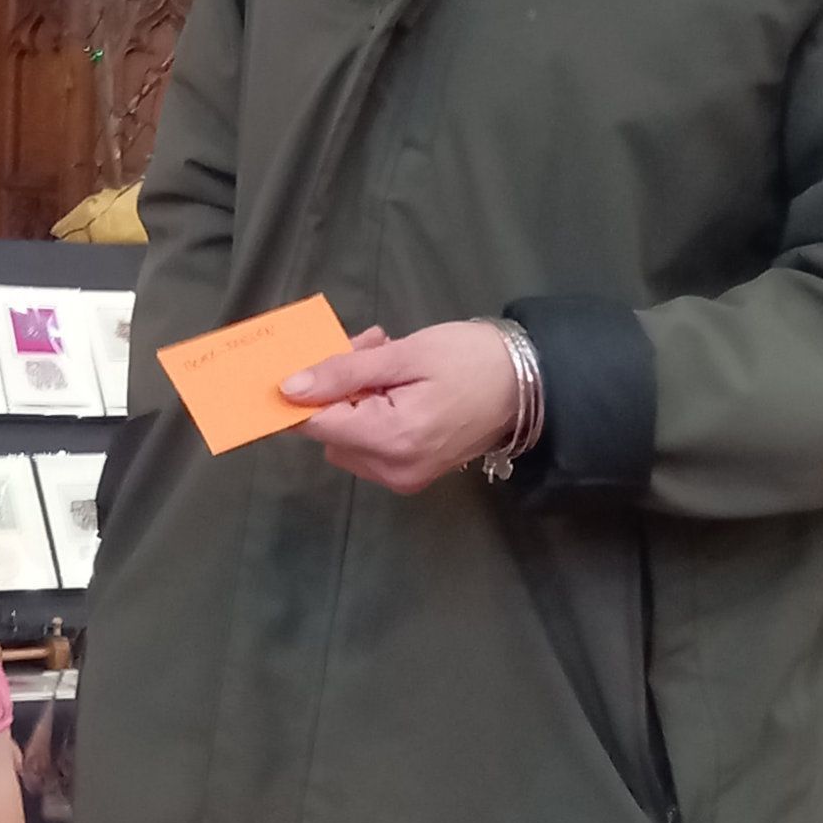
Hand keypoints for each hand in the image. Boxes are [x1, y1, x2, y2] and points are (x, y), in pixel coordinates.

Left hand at [281, 321, 517, 494]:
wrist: (532, 384)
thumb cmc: (472, 360)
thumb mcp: (405, 355)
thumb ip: (343, 372)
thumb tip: (289, 389)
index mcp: (390, 439)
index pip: (314, 423)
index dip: (299, 393)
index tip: (299, 363)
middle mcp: (392, 469)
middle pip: (331, 429)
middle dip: (337, 386)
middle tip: (367, 346)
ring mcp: (403, 477)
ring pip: (347, 436)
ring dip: (355, 397)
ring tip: (387, 359)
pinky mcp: (413, 474)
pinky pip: (371, 444)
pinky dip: (373, 413)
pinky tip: (397, 382)